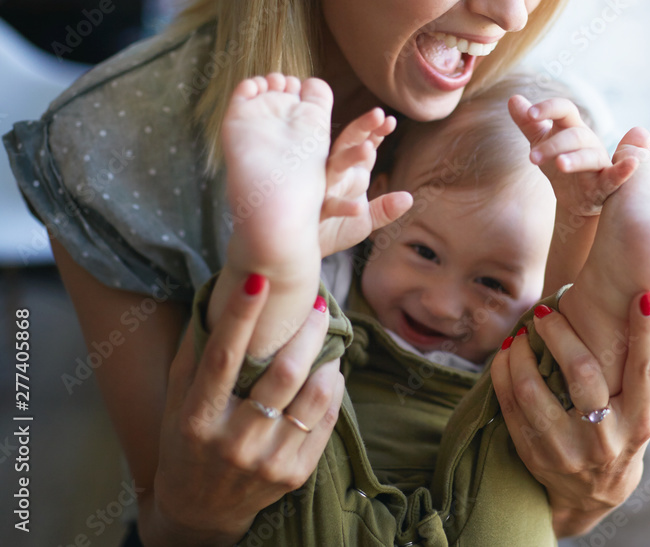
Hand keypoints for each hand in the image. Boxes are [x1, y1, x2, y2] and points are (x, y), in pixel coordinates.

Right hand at [146, 278, 343, 545]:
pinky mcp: (295, 474)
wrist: (200, 510)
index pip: (222, 359)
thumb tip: (216, 296)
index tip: (258, 279)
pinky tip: (329, 369)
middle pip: (283, 375)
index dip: (240, 317)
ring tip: (327, 336)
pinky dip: (332, 387)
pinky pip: (325, 419)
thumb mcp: (176, 402)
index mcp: (197, 419)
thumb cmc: (186, 442)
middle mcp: (233, 442)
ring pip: (313, 396)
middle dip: (306, 331)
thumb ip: (193, 354)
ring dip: (326, 357)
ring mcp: (268, 462)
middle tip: (318, 304)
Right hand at [317, 108, 411, 256]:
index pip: (363, 144)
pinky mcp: (314, 211)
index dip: (376, 131)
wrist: (303, 252)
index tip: (390, 120)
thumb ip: (386, 209)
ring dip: (351, 157)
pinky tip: (359, 208)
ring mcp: (322, 189)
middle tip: (379, 114)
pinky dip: (343, 207)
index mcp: (348, 171)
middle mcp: (335, 174)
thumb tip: (409, 198)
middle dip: (363, 128)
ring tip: (369, 149)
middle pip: (348, 143)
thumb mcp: (365, 221)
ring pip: (335, 166)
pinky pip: (329, 205)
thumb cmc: (332, 229)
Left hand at [490, 292, 649, 536]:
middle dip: (560, 335)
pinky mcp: (534, 454)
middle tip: (545, 312)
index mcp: (638, 422)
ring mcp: (566, 450)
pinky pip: (509, 404)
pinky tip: (506, 354)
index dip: (645, 332)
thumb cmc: (622, 433)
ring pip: (533, 390)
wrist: (594, 496)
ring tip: (521, 334)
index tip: (643, 295)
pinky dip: (503, 371)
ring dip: (521, 353)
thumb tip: (642, 306)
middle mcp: (605, 439)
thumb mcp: (641, 411)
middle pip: (582, 374)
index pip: (645, 371)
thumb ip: (641, 370)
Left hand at [508, 95, 636, 215]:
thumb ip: (528, 123)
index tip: (529, 113)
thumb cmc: (560, 163)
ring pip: (589, 156)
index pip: (563, 109)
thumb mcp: (542, 142)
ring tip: (559, 164)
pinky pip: (617, 175)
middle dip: (552, 145)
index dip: (548, 108)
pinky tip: (631, 164)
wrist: (575, 198)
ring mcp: (598, 162)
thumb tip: (513, 98)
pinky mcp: (607, 184)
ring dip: (575, 159)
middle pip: (574, 135)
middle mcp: (587, 141)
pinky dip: (625, 170)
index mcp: (571, 128)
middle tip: (531, 158)